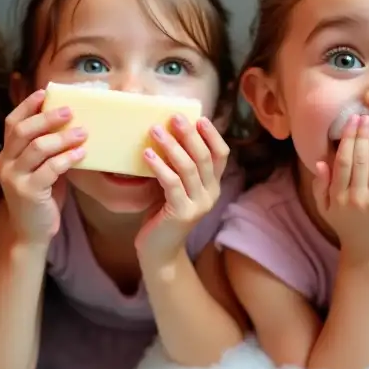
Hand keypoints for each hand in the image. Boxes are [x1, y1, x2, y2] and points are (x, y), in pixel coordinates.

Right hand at [0, 89, 86, 244]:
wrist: (30, 234)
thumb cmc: (41, 198)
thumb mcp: (40, 169)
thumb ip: (47, 149)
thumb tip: (72, 123)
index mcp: (7, 154)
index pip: (12, 123)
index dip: (27, 106)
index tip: (45, 93)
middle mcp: (5, 163)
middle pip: (23, 131)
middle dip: (47, 118)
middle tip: (70, 111)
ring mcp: (14, 178)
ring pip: (37, 148)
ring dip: (63, 137)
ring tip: (83, 133)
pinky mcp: (28, 192)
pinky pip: (50, 169)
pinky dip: (68, 158)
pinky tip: (82, 154)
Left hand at [135, 114, 230, 263]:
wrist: (159, 251)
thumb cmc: (163, 213)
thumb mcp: (176, 186)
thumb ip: (179, 166)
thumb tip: (167, 132)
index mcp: (213, 185)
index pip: (221, 154)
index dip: (212, 135)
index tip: (198, 117)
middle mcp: (211, 194)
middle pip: (204, 157)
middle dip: (189, 135)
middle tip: (173, 118)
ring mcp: (198, 205)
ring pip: (188, 168)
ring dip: (171, 146)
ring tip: (155, 131)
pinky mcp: (182, 213)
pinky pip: (171, 183)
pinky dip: (159, 166)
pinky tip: (146, 154)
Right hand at [312, 114, 368, 262]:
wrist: (368, 253)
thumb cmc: (345, 227)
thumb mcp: (326, 209)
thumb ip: (320, 185)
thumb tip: (321, 161)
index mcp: (337, 197)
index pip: (343, 161)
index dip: (348, 139)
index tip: (352, 122)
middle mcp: (356, 198)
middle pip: (360, 160)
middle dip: (362, 136)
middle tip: (365, 119)